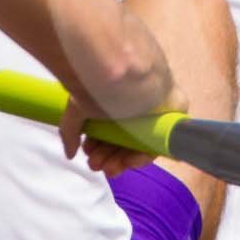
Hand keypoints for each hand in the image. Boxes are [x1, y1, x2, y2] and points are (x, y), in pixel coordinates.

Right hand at [58, 82, 185, 175]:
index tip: (89, 155)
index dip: (99, 148)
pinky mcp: (169, 118)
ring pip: (139, 145)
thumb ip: (70, 131)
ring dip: (121, 160)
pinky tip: (127, 162)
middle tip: (96, 165)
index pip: (109, 132)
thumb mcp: (78, 107)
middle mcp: (133, 110)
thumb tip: (69, 154)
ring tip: (107, 168)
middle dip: (107, 157)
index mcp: (114, 104)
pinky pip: (158, 144)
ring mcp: (152, 114)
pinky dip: (142, 156)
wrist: (123, 70)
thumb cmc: (100, 84)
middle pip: (123, 142)